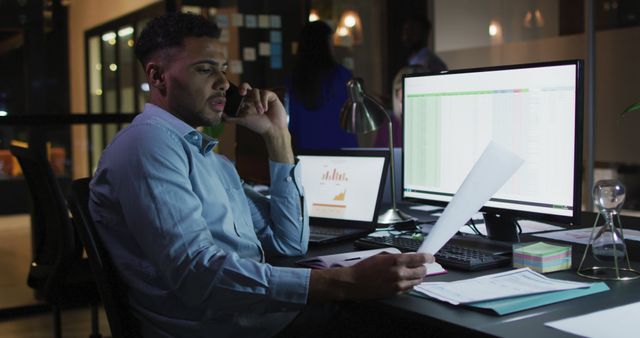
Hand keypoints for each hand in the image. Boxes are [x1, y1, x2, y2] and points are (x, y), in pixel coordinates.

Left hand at [223, 83, 287, 135]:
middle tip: (242, 93)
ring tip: (261, 112)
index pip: (239, 92)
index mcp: (246, 102)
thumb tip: (220, 115)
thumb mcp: (243, 121)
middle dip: (243, 87)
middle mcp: (253, 98)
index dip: (236, 91)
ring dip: (257, 102)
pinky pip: (265, 93)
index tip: (235, 95)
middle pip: (246, 86)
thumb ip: (232, 118)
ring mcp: (262, 96)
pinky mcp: (271, 96)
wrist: (273, 129)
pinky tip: (266, 109)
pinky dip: (264, 101)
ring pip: (256, 91)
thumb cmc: (259, 126)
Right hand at [309, 252, 434, 301]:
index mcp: (396, 261)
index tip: (431, 257)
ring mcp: (399, 284)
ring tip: (414, 273)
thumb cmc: (364, 268)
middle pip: (421, 271)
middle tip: (421, 265)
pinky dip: (411, 283)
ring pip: (417, 281)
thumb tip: (407, 258)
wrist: (354, 283)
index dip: (428, 257)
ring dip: (418, 276)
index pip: (419, 259)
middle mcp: (400, 273)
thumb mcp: (381, 256)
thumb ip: (396, 257)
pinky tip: (406, 280)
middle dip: (423, 267)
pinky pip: (410, 288)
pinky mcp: (396, 292)